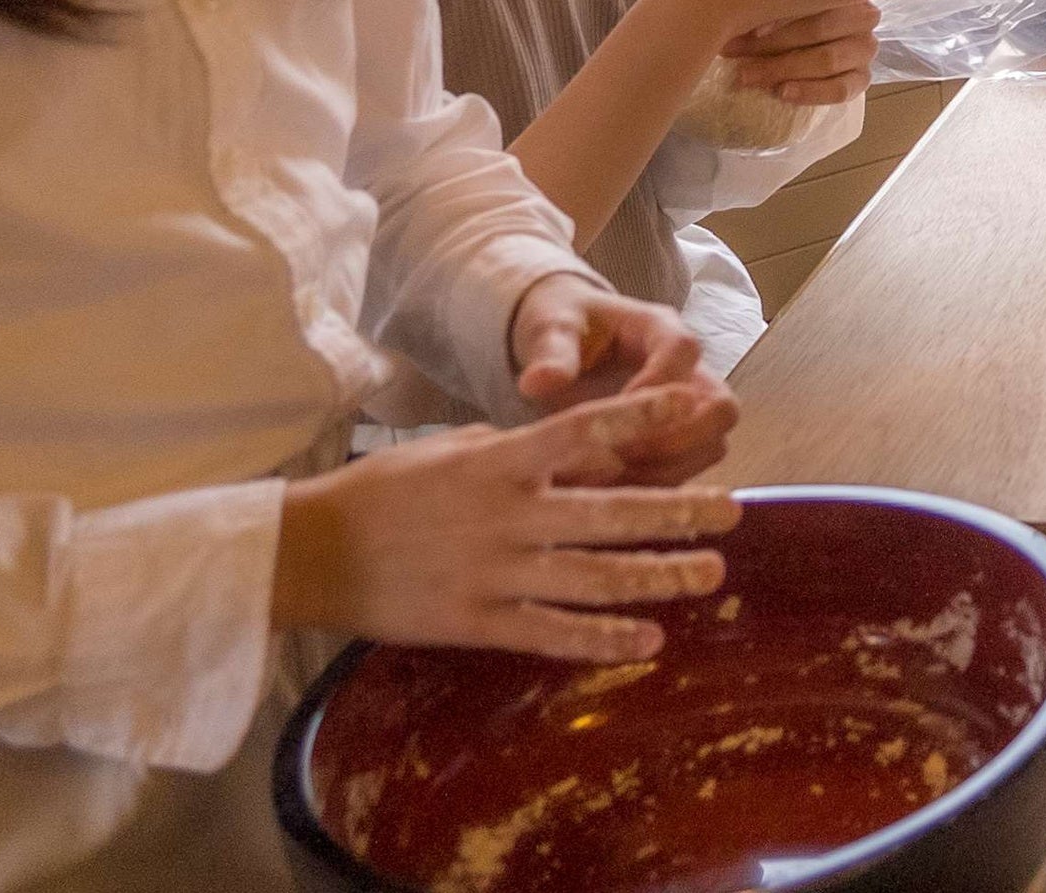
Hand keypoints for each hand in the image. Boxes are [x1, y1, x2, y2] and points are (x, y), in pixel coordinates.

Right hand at [272, 386, 743, 661]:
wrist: (310, 552)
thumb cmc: (382, 491)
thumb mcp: (450, 448)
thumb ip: (513, 448)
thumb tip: (570, 445)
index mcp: (501, 462)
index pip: (587, 431)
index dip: (645, 418)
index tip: (695, 406)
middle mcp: (508, 515)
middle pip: (611, 513)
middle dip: (680, 512)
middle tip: (735, 510)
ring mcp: (495, 572)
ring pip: (594, 578)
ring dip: (659, 576)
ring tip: (711, 574)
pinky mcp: (477, 622)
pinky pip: (551, 634)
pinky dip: (602, 639)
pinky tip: (648, 641)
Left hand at [511, 273, 730, 478]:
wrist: (563, 341)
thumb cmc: (563, 326)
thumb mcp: (550, 329)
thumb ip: (550, 354)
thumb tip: (539, 381)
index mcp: (659, 328)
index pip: (683, 350)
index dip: (658, 385)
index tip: (618, 411)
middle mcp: (687, 368)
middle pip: (721, 406)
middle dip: (682, 439)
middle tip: (628, 456)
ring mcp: (688, 406)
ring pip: (712, 445)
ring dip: (671, 470)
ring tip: (616, 483)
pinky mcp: (676, 438)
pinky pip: (688, 469)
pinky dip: (658, 487)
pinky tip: (614, 496)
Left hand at [722, 2, 880, 105]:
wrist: (801, 48)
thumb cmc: (783, 17)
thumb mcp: (777, 2)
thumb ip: (768, 2)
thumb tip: (737, 9)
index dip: (780, 14)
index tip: (747, 27)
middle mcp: (863, 15)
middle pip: (818, 29)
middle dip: (771, 43)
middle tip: (732, 51)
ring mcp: (865, 48)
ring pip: (827, 59)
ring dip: (783, 69)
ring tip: (747, 76)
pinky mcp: (863, 79)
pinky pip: (840, 89)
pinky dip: (809, 92)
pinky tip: (781, 92)